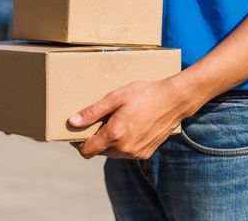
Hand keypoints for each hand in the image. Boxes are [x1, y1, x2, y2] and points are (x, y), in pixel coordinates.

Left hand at [68, 78, 198, 159]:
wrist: (174, 100)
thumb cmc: (144, 94)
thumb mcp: (115, 98)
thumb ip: (93, 112)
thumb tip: (73, 121)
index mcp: (115, 134)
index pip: (87, 150)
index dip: (78, 143)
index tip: (75, 133)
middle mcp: (125, 148)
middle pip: (98, 152)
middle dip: (93, 140)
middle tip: (94, 123)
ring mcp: (136, 153)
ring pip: (112, 153)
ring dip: (107, 143)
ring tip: (111, 123)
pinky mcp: (145, 153)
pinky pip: (125, 153)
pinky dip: (121, 144)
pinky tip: (126, 128)